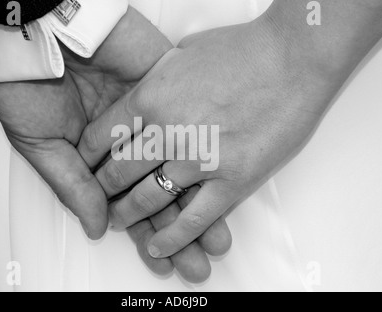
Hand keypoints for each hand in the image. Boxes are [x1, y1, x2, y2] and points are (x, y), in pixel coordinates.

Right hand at [0, 7, 230, 282]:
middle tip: (197, 262)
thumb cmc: (27, 84)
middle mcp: (129, 140)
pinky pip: (191, 127)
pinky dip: (203, 156)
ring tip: (216, 239)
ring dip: (198, 202)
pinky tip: (220, 187)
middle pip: (160, 191)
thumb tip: (96, 227)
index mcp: (99, 157)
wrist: (39, 27)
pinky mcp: (165, 87)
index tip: (163, 258)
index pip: (129, 202)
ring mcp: (150, 115)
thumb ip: (72, 185)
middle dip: (178, 229)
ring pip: (182, 165)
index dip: (145, 232)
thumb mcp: (40, 143)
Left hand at [83, 0, 381, 261]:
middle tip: (100, 197)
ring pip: (148, 199)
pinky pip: (192, 220)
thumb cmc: (244, 49)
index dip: (88, 155)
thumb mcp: (184, 52)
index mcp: (150, 96)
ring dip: (128, 214)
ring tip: (119, 221)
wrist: (294, 58)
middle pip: (118, 172)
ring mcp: (198, 160)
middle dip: (104, 189)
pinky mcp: (231, 181)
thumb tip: (149, 91)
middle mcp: (166, 132)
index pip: (101, 136)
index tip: (87, 164)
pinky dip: (171, 238)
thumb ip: (159, 78)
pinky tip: (157, 247)